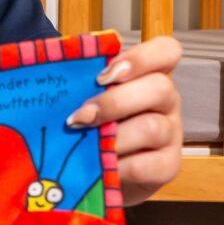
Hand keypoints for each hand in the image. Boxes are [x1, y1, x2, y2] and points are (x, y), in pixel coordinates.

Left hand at [67, 35, 182, 203]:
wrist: (104, 172)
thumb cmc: (96, 127)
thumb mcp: (90, 99)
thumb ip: (83, 83)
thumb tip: (51, 72)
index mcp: (150, 75)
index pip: (167, 51)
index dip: (141, 58)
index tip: (103, 75)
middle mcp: (167, 102)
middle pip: (160, 88)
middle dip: (114, 102)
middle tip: (81, 116)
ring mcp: (171, 134)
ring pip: (152, 128)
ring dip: (112, 136)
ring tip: (86, 144)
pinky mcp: (168, 166)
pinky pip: (146, 165)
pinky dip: (118, 167)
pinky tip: (101, 166)